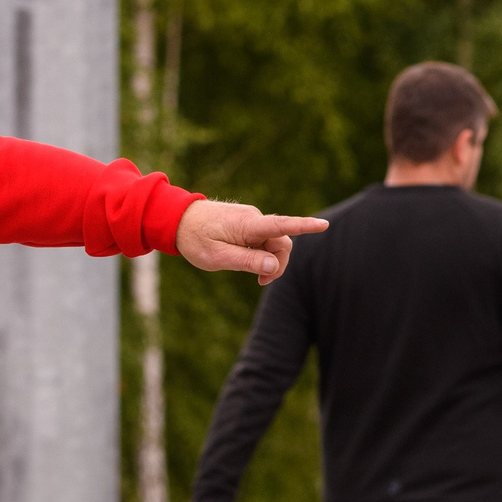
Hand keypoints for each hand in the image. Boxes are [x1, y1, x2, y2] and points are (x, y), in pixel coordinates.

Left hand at [175, 200, 330, 285]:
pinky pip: (262, 239)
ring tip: (253, 276)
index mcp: (248, 225)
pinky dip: (260, 252)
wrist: (177, 219)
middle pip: (281, 242)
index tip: (324, 225)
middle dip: (278, 263)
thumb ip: (247, 262)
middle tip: (262, 283)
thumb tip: (274, 266)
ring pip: (273, 242)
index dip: (304, 226)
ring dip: (268, 260)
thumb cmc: (195, 239)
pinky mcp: (248, 222)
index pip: (281, 225)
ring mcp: (252, 219)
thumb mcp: (217, 258)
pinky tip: (243, 258)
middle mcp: (254, 218)